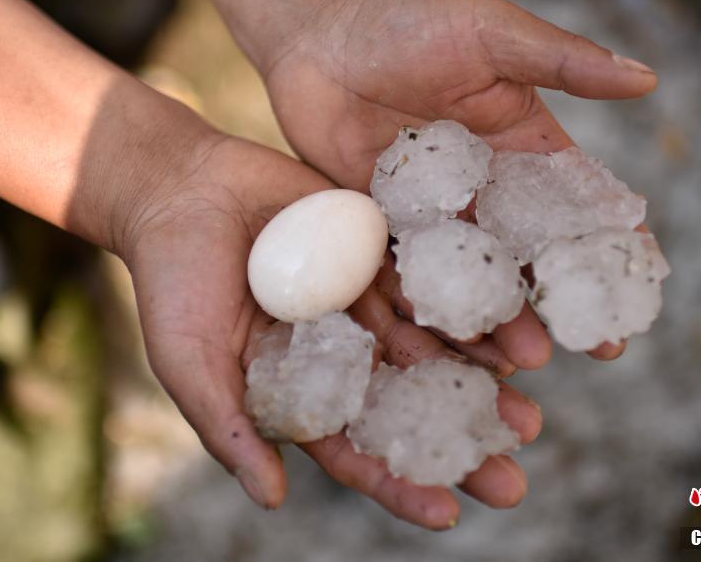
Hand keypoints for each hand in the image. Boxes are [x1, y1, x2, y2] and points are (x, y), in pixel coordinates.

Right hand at [121, 124, 542, 528]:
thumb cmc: (173, 281)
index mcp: (300, 388)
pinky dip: (467, 306)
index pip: (354, 448)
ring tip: (528, 416)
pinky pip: (429, 279)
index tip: (447, 512)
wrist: (184, 187)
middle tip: (511, 482)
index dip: (397, 482)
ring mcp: (364, 301)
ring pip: (432, 348)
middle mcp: (342, 351)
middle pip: (408, 406)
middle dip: (457, 443)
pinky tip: (509, 332)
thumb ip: (229, 426)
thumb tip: (273, 498)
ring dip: (480, 382)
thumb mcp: (189, 359)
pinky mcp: (378, 250)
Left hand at [263, 0, 656, 362]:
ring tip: (524, 362)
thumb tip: (647, 79)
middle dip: (563, 301)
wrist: (317, 34)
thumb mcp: (494, 36)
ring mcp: (433, 214)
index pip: (579, 204)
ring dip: (500, 319)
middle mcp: (483, 189)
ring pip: (474, 277)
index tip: (640, 291)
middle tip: (597, 349)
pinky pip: (409, 277)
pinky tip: (448, 347)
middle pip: (530, 256)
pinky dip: (428, 312)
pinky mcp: (383, 229)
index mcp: (523, 147)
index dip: (612, 247)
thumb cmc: (408, 21)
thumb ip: (563, 62)